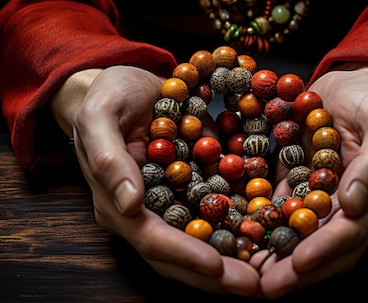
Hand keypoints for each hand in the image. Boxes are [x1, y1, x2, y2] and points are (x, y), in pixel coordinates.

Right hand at [61, 66, 260, 295]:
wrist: (126, 85)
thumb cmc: (107, 95)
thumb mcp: (100, 116)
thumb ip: (109, 159)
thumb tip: (129, 204)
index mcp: (117, 203)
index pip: (151, 239)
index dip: (184, 255)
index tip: (217, 266)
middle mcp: (144, 213)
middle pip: (180, 254)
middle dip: (216, 273)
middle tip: (255, 284)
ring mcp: (169, 204)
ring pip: (201, 242)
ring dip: (232, 259)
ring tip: (267, 271)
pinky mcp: (190, 189)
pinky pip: (215, 216)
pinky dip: (238, 229)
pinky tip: (267, 236)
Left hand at [250, 66, 367, 297]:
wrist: (353, 87)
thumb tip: (355, 204)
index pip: (350, 233)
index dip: (324, 251)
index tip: (297, 263)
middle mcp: (349, 210)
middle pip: (324, 249)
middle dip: (295, 271)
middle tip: (264, 287)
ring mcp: (321, 202)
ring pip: (299, 239)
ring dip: (275, 260)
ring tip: (246, 274)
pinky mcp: (297, 189)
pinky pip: (279, 215)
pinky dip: (262, 231)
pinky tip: (239, 241)